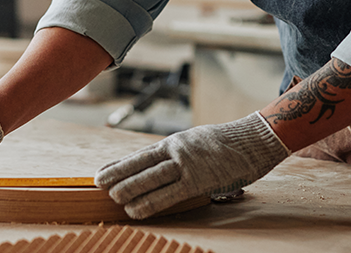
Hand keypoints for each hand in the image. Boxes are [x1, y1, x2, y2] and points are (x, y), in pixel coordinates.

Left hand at [96, 112, 288, 218]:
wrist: (252, 140)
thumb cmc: (226, 143)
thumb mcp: (196, 141)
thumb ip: (178, 152)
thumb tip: (164, 163)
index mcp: (174, 142)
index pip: (140, 155)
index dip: (119, 165)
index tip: (101, 171)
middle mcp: (176, 151)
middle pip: (140, 165)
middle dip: (117, 175)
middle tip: (98, 184)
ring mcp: (186, 165)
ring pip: (150, 178)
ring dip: (129, 189)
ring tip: (112, 197)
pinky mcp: (198, 181)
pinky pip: (168, 195)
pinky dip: (149, 203)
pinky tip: (135, 210)